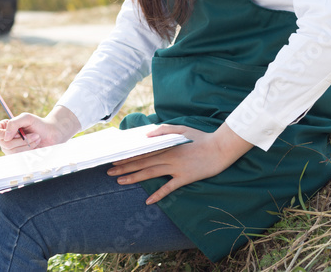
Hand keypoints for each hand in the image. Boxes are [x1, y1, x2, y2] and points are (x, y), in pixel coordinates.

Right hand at [0, 105, 80, 154]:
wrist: (51, 134)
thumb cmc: (39, 124)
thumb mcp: (26, 118)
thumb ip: (14, 123)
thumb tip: (5, 137)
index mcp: (4, 127)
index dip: (1, 134)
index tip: (16, 133)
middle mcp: (5, 139)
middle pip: (4, 144)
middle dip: (21, 140)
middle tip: (33, 134)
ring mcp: (11, 149)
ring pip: (13, 152)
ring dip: (27, 144)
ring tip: (35, 138)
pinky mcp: (18, 156)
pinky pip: (20, 157)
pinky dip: (30, 150)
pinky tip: (35, 145)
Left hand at [107, 123, 252, 203]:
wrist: (220, 148)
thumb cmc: (201, 137)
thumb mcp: (181, 128)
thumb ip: (163, 130)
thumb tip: (146, 135)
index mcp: (166, 145)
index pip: (143, 151)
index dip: (128, 156)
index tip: (115, 159)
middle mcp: (168, 157)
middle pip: (142, 163)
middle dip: (124, 167)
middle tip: (109, 172)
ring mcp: (176, 168)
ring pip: (150, 174)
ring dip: (134, 178)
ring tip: (120, 181)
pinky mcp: (185, 178)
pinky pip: (169, 188)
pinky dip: (158, 195)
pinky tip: (148, 201)